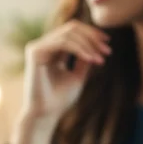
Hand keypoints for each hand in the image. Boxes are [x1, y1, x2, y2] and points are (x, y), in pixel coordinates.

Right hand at [12, 21, 110, 143]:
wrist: (46, 115)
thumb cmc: (60, 99)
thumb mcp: (78, 76)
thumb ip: (84, 60)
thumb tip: (97, 44)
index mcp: (51, 50)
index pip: (72, 31)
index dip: (91, 34)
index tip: (107, 44)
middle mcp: (42, 46)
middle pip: (71, 28)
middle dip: (92, 37)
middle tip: (107, 51)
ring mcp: (37, 47)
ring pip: (68, 34)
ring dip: (88, 44)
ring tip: (100, 58)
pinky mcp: (35, 52)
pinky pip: (62, 43)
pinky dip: (79, 49)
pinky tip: (91, 59)